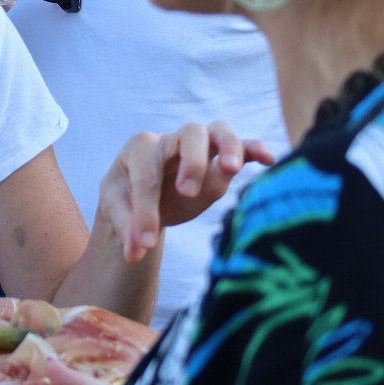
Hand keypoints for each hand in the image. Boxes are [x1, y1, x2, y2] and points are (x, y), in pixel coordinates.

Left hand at [99, 122, 275, 263]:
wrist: (141, 194)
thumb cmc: (126, 197)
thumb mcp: (116, 210)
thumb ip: (125, 228)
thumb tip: (135, 253)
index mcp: (140, 149)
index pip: (146, 175)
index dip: (145, 210)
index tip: (145, 243)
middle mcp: (171, 140)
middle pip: (189, 134)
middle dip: (192, 161)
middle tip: (187, 192)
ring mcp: (199, 147)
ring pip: (219, 131)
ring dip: (229, 147)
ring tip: (232, 169)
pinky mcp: (220, 160)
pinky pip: (242, 146)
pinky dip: (254, 148)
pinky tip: (267, 158)